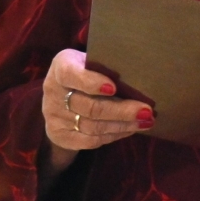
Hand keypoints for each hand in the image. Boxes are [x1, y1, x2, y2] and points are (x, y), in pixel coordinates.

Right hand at [40, 49, 154, 178]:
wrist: (61, 93)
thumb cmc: (88, 70)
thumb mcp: (93, 60)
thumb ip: (109, 66)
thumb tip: (143, 76)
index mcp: (61, 66)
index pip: (71, 74)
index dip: (92, 82)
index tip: (114, 88)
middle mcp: (53, 90)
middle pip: (89, 106)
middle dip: (121, 111)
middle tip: (146, 111)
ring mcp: (53, 115)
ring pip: (92, 126)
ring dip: (123, 125)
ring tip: (146, 121)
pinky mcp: (59, 134)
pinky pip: (90, 140)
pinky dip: (114, 135)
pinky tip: (131, 129)